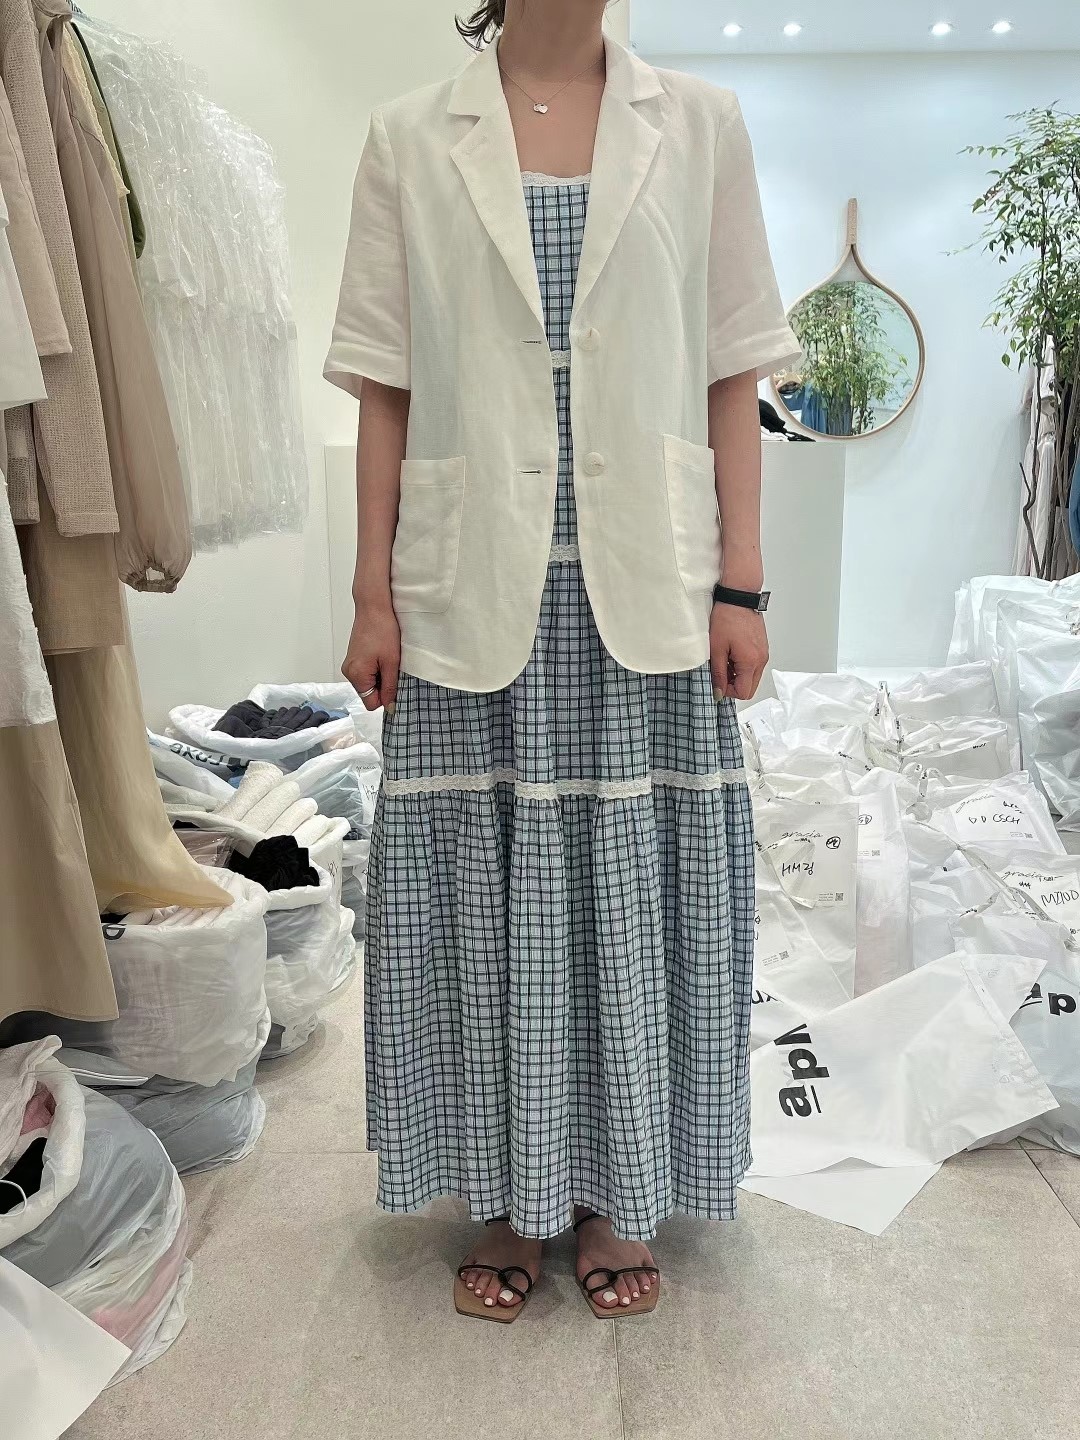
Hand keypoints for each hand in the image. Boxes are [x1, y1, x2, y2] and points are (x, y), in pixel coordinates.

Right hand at [341, 599, 400, 715]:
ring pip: (369, 683)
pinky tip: (382, 654)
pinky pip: (366, 673)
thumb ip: (390, 687)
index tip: (395, 684)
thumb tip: (390, 707)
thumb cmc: (382, 629)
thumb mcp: (392, 662)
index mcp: (357, 675)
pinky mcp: (354, 659)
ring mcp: (350, 665)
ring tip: (386, 658)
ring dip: (381, 675)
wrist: (374, 607)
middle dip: (383, 685)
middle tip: (392, 667)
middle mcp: (349, 672)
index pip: (371, 703)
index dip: (386, 697)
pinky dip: (376, 668)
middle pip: (369, 693)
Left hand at [709, 603, 768, 701]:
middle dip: (734, 685)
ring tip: (725, 660)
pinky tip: (732, 654)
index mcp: (751, 662)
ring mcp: (763, 654)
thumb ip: (718, 674)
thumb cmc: (727, 617)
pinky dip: (743, 666)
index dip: (727, 691)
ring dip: (738, 675)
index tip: (717, 681)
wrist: (739, 597)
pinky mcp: (762, 648)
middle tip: (720, 672)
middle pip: (750, 688)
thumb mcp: (716, 649)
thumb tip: (718, 692)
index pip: (743, 692)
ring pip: (752, 678)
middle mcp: (761, 660)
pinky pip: (754, 666)